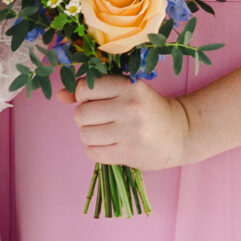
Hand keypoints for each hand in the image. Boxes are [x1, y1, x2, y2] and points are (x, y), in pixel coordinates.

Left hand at [67, 74, 192, 172]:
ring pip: (84, 134)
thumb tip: (60, 94)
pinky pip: (92, 153)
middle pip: (80, 114)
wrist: (181, 133)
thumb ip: (93, 89)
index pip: (85, 88)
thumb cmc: (148, 108)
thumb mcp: (126, 90)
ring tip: (104, 132)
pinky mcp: (129, 154)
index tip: (94, 99)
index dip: (83, 95)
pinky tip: (109, 145)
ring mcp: (129, 133)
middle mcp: (129, 108)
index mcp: (129, 86)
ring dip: (89, 134)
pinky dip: (95, 150)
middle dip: (84, 117)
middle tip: (99, 118)